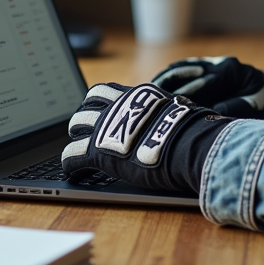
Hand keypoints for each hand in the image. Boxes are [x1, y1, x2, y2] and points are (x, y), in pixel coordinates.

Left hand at [60, 83, 229, 192]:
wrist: (189, 145)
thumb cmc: (194, 131)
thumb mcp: (179, 110)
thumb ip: (168, 112)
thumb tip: (180, 115)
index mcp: (136, 95)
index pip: (105, 91)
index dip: (99, 104)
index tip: (101, 113)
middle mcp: (117, 106)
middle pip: (85, 106)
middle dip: (84, 120)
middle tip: (87, 134)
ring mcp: (105, 127)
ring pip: (75, 125)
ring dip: (75, 137)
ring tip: (79, 150)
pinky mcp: (97, 151)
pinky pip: (71, 155)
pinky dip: (70, 164)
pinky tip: (74, 172)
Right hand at [151, 57, 263, 121]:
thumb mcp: (256, 110)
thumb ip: (231, 111)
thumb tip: (206, 116)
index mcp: (232, 71)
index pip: (201, 85)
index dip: (183, 98)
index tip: (166, 111)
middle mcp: (219, 63)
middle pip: (185, 75)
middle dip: (166, 90)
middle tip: (146, 105)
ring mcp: (213, 63)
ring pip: (180, 70)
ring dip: (162, 83)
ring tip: (142, 96)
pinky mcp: (208, 68)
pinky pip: (182, 70)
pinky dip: (167, 78)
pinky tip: (153, 88)